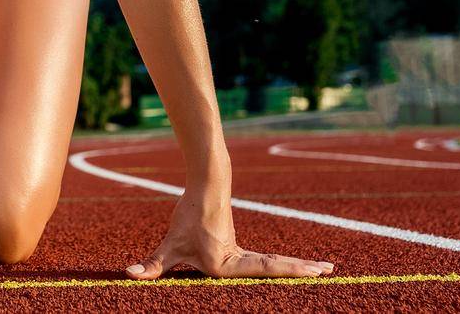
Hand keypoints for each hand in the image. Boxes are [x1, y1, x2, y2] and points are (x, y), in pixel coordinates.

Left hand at [125, 191, 334, 280]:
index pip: (266, 270)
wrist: (205, 183)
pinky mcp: (236, 246)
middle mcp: (240, 258)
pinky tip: (292, 268)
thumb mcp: (171, 243)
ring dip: (296, 267)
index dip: (292, 271)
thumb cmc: (190, 213)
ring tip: (324, 268)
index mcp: (228, 263)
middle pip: (276, 267)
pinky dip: (282, 264)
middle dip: (302, 271)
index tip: (318, 271)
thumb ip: (153, 264)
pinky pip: (264, 260)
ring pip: (273, 263)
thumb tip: (129, 275)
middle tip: (331, 270)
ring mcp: (241, 251)